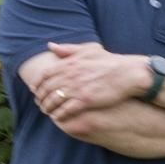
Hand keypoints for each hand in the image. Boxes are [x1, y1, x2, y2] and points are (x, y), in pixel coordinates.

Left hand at [27, 42, 151, 126]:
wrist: (128, 74)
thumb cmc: (110, 61)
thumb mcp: (88, 50)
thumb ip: (68, 49)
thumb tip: (50, 46)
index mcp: (69, 63)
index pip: (45, 75)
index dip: (38, 84)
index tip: (37, 90)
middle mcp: (70, 76)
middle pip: (46, 89)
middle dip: (41, 98)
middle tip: (40, 104)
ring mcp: (77, 89)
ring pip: (54, 101)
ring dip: (48, 108)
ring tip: (47, 112)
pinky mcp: (85, 100)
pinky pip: (66, 110)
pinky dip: (59, 115)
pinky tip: (58, 118)